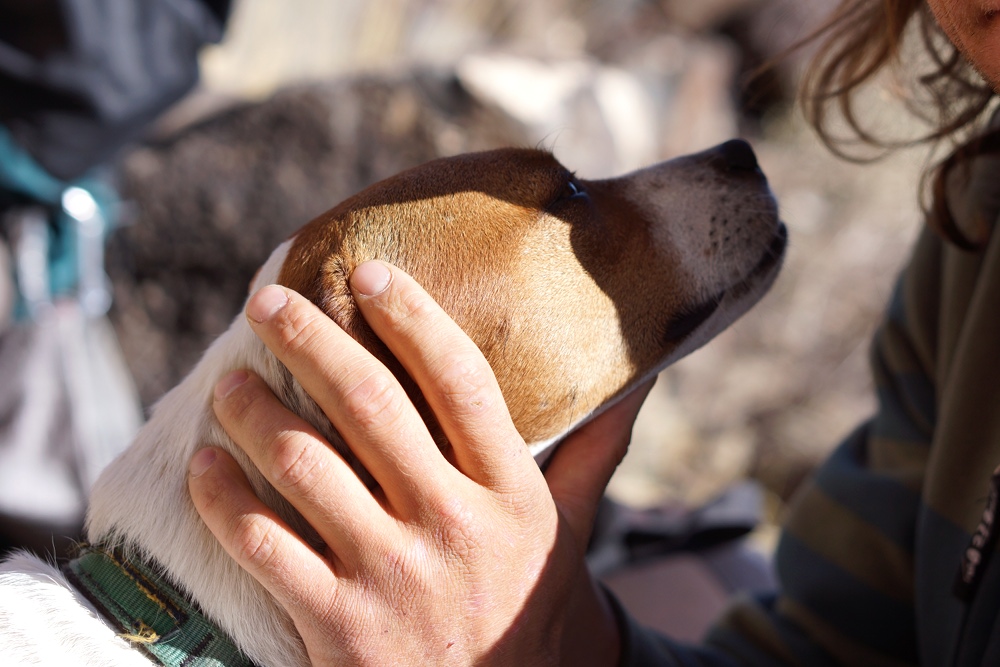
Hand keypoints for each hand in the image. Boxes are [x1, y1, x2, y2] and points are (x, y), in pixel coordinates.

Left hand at [187, 261, 652, 665]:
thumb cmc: (531, 599)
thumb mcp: (572, 525)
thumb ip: (596, 447)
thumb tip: (639, 375)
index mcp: (510, 492)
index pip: (460, 381)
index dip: (412, 317)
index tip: (368, 273)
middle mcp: (452, 525)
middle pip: (369, 405)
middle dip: (309, 340)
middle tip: (267, 301)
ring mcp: (392, 577)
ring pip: (303, 465)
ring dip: (252, 411)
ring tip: (228, 381)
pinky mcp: (339, 626)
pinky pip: (262, 545)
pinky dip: (221, 497)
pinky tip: (203, 464)